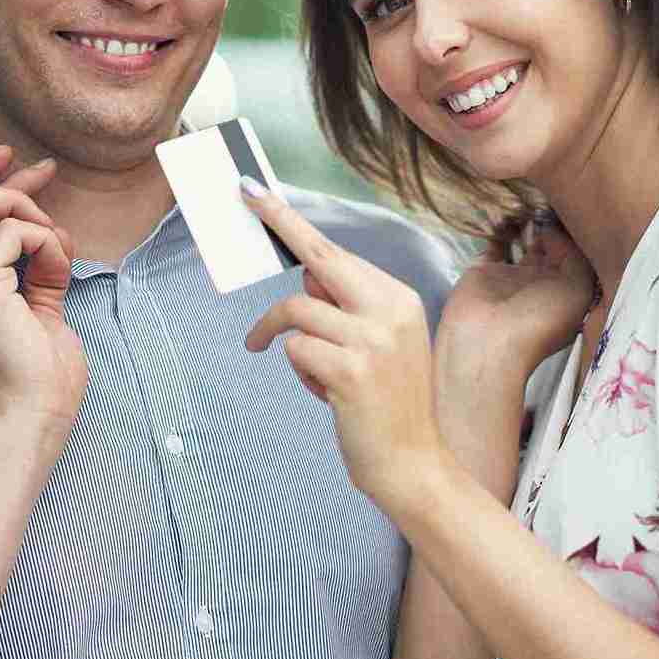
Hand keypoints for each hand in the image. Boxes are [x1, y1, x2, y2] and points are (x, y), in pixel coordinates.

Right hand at [0, 148, 87, 435]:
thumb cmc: (39, 374)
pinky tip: (58, 272)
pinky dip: (48, 242)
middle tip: (37, 170)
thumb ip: (34, 267)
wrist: (32, 415)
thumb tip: (47, 234)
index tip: (16, 167)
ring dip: (23, 207)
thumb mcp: (36, 303)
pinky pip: (15, 232)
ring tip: (54, 243)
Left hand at [240, 179, 447, 515]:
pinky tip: (326, 394)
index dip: (293, 222)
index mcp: (399, 299)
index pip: (337, 252)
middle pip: (318, 259)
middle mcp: (390, 310)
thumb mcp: (380, 347)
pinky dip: (299, 370)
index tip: (258, 192)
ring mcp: (372, 339)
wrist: (413, 465)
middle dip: (279, 225)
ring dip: (284, 337)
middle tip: (245, 198)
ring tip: (309, 371)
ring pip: (297, 310)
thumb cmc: (388, 407)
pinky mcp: (351, 369)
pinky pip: (295, 349)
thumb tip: (307, 282)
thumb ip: (348, 311)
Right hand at [438, 212, 596, 389]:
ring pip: (524, 241)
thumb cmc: (539, 320)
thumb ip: (576, 255)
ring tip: (530, 196)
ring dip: (526, 221)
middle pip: (552, 246)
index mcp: (568, 292)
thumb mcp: (577, 290)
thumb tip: (552, 231)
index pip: (576, 255)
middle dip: (553, 223)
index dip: (576, 231)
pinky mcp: (485, 270)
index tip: (573, 205)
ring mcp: (513, 276)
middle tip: (551, 194)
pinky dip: (499, 226)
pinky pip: (495, 242)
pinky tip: (507, 208)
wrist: (487, 343)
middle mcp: (543, 283)